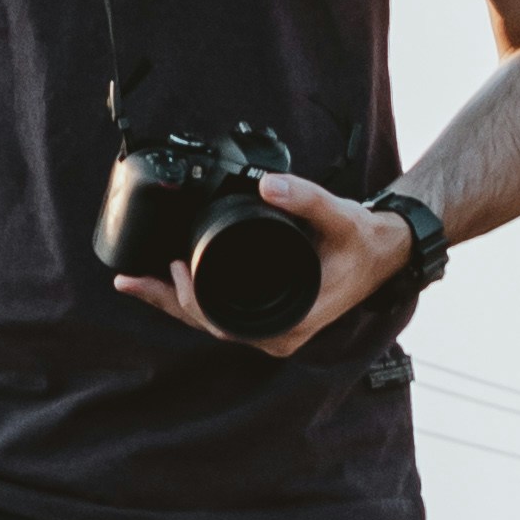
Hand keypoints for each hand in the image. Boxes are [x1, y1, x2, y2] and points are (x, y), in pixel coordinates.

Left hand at [107, 175, 415, 364]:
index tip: (174, 271)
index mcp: (291, 322)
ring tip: (134, 283)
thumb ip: (305, 198)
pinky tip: (167, 282)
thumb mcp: (338, 215)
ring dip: (173, 303)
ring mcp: (271, 327)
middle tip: (134, 279)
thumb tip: (268, 185)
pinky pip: (222, 312)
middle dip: (168, 304)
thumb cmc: (362, 240)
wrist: (384, 249)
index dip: (192, 303)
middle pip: (209, 326)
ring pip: (211, 322)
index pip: (225, 324)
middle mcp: (278, 334)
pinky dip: (192, 298)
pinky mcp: (267, 314)